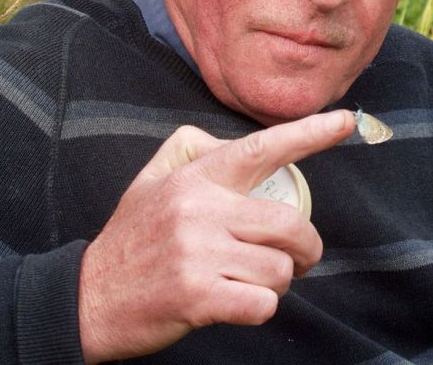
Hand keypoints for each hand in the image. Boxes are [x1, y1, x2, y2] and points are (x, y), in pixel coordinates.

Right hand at [77, 109, 355, 362]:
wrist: (87, 298)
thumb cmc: (130, 239)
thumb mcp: (150, 180)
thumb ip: (190, 151)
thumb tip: (227, 139)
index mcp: (196, 178)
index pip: (261, 148)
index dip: (309, 134)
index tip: (345, 122)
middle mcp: (201, 209)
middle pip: (290, 225)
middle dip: (306, 249)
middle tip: (297, 259)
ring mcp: (199, 253)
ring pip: (279, 269)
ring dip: (276, 284)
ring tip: (249, 282)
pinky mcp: (197, 296)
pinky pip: (262, 303)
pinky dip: (260, 309)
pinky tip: (236, 304)